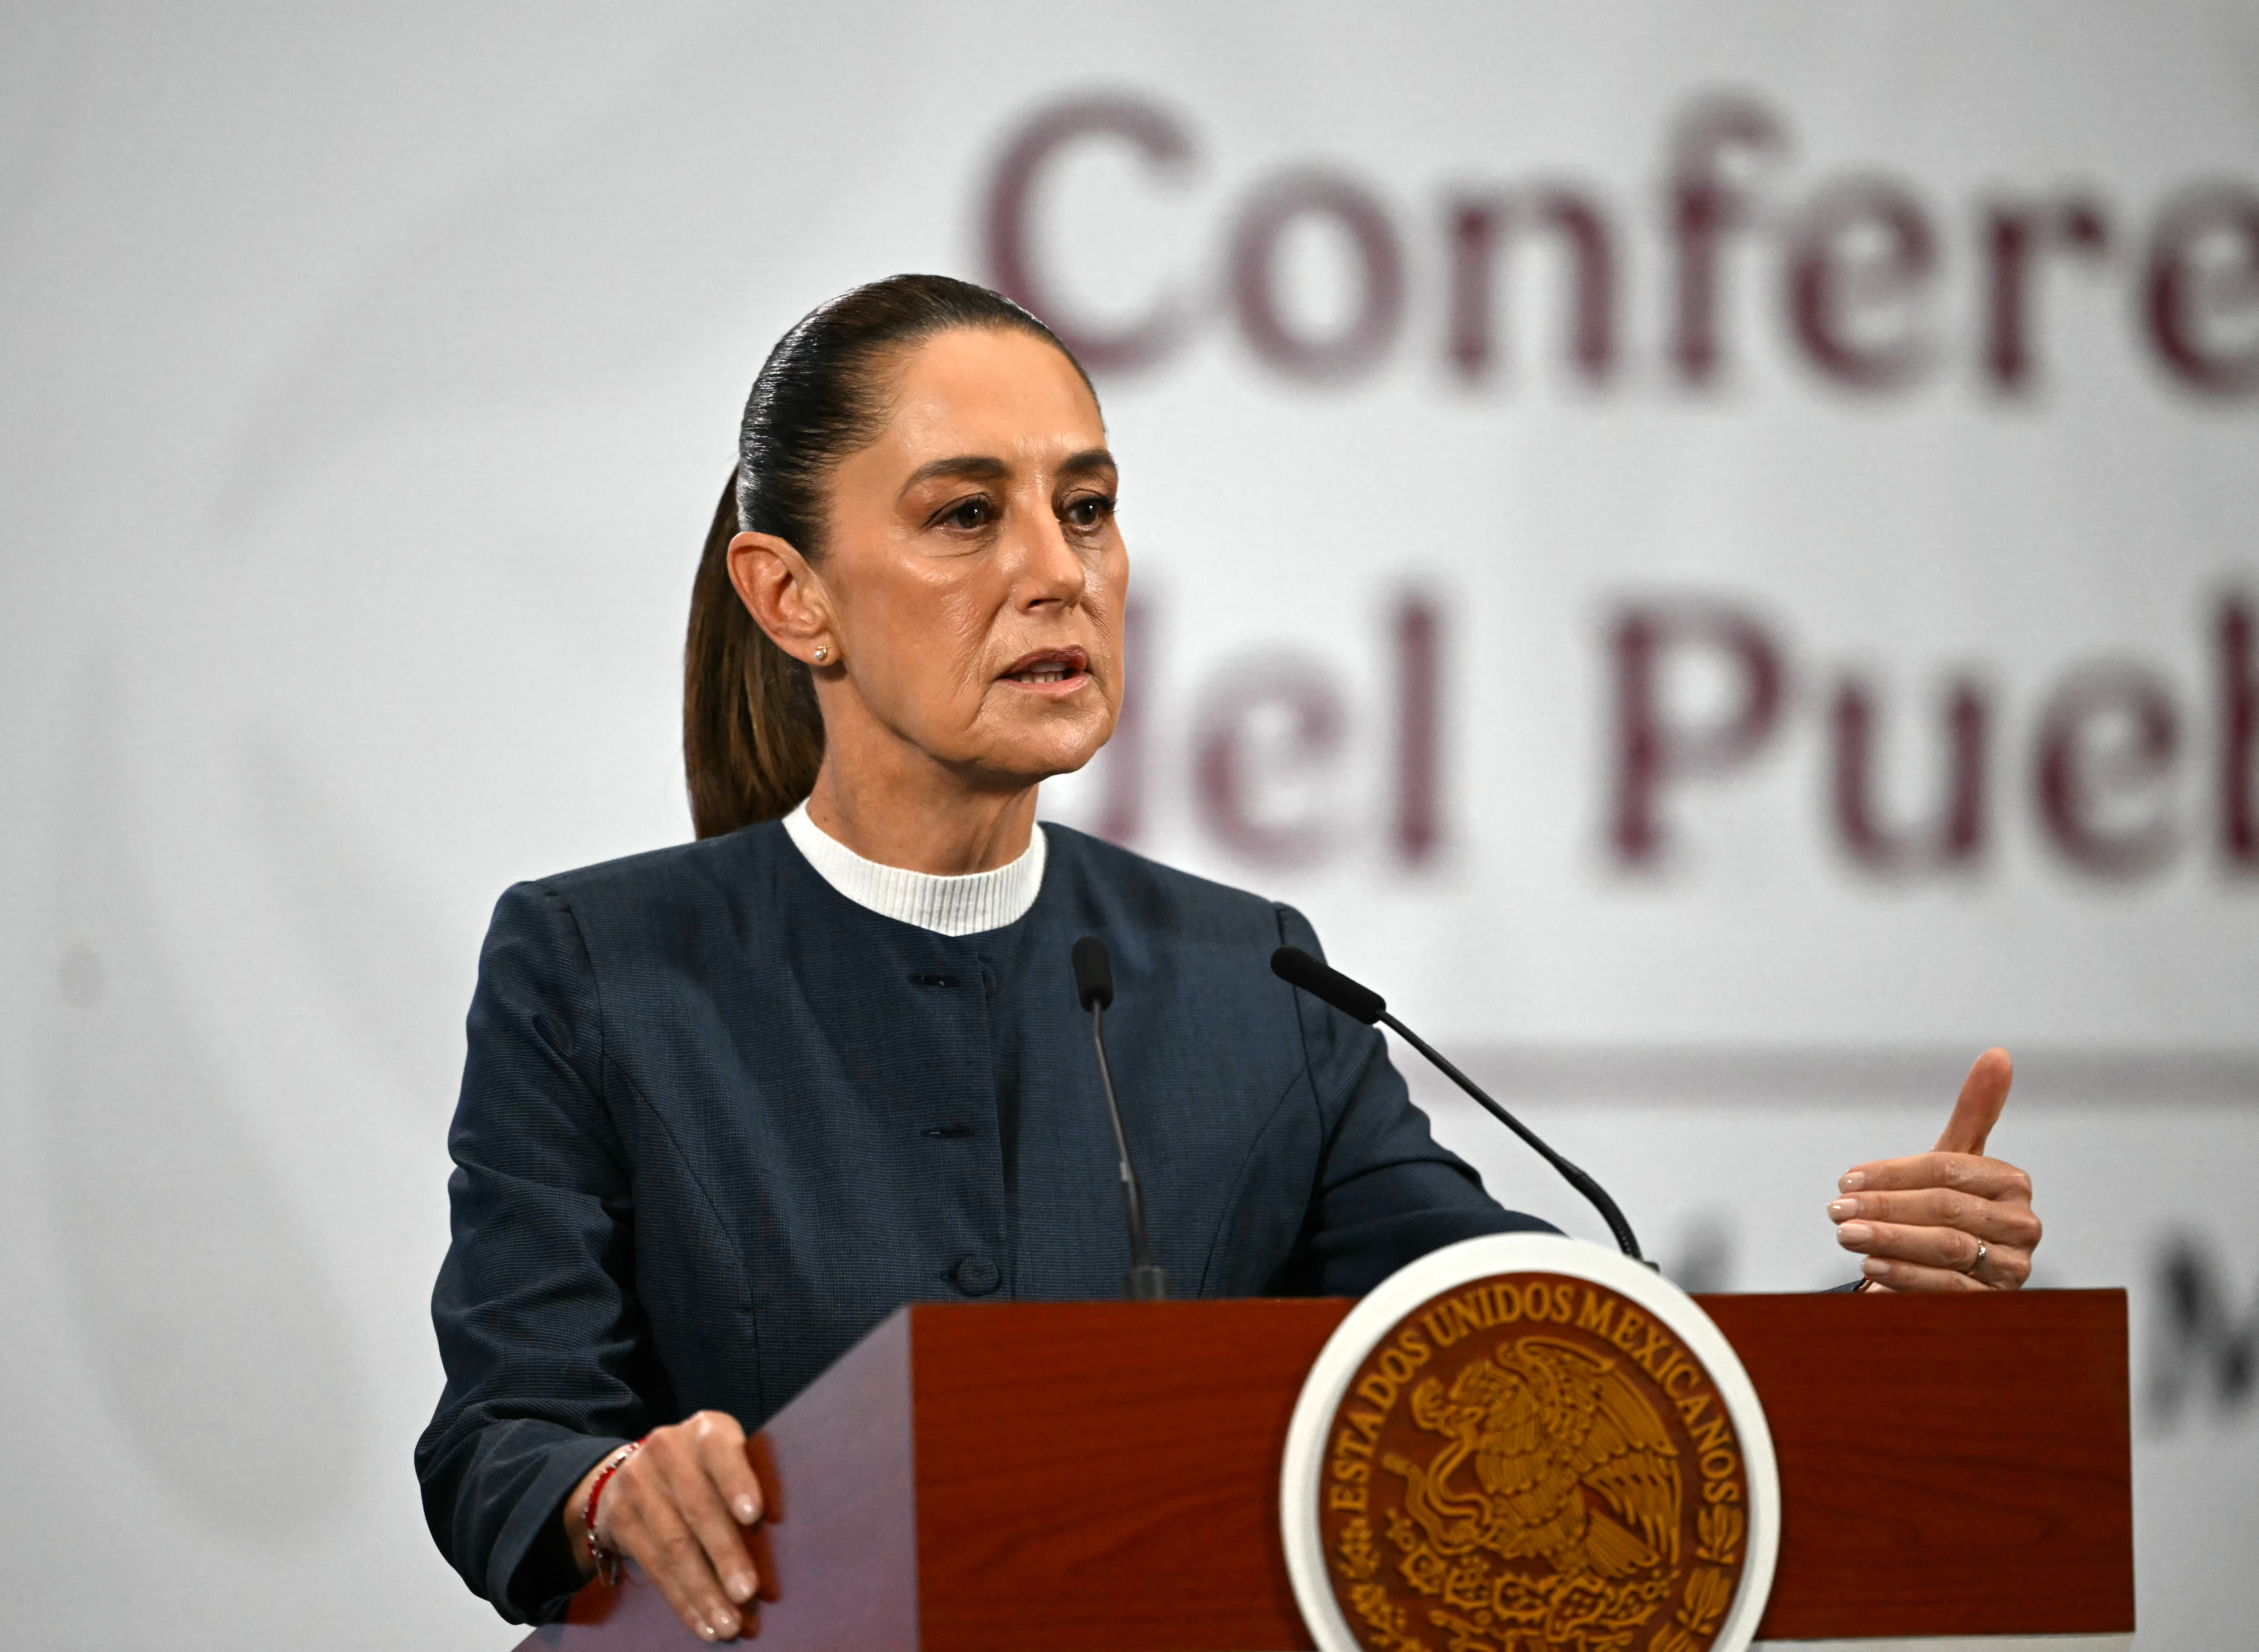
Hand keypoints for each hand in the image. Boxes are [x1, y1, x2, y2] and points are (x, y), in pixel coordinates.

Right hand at [564, 1410, 765, 1641]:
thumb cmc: (705, 1471)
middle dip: (725, 1555)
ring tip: (729, 1624)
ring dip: (704, 1591)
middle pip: (699, 1508)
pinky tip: (703, 1624)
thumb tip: (787, 1544)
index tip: (756, 1516)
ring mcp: (638, 1484)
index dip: (738, 1482)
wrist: (632, 1472)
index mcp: (706, 1430)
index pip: (721, 1452)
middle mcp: (668, 1450)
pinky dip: (682, 1601)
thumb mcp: (725, 1461)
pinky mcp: (620, 1520)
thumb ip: (749, 1486)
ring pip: (674, 1545)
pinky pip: (654, 1567)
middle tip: (747, 1593)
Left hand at [1826, 1047, 2041, 1292]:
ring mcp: (2012, 1266)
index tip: (1846, 1180)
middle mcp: (2021, 1225)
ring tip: (1846, 1235)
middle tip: (1837, 1210)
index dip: (1891, 1174)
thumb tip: (1998, 1053)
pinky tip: (1872, 1267)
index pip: (1945, 1170)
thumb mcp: (1955, 1161)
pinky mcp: (1995, 1302)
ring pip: (1945, 1246)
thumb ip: (1975, 1111)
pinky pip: (1948, 1288)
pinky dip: (1906, 1276)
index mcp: (2012, 1183)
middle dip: (1884, 1208)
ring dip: (1888, 1240)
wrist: (1953, 1272)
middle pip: (1943, 1208)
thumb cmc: (1948, 1208)